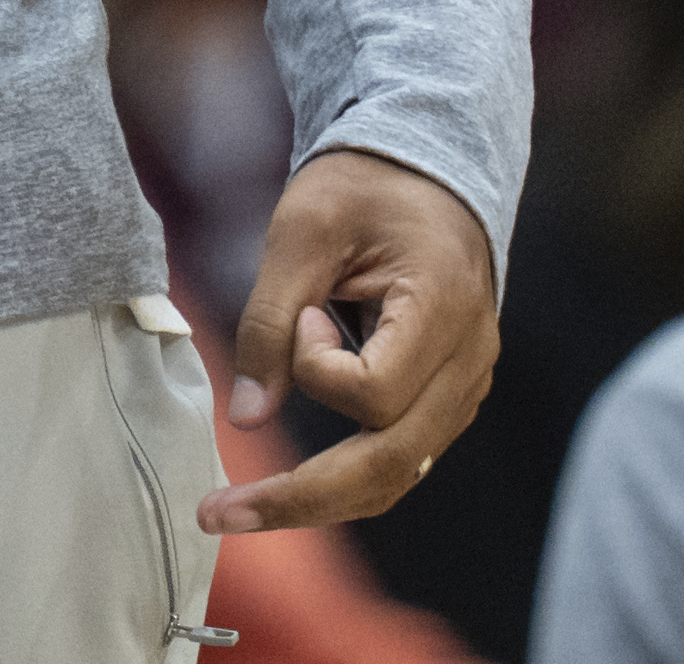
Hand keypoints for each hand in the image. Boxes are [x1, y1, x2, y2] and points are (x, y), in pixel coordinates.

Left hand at [203, 148, 498, 532]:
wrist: (426, 171)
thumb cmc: (366, 188)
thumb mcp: (304, 228)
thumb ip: (270, 319)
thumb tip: (246, 419)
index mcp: (445, 306)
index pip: (376, 389)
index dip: (317, 367)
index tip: (303, 312)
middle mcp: (467, 361)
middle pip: (392, 462)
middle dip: (301, 498)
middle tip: (216, 513)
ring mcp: (464, 387)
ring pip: (396, 475)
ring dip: (318, 499)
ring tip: (239, 510)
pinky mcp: (445, 400)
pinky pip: (399, 457)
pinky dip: (342, 475)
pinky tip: (289, 482)